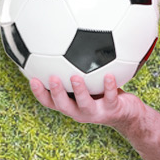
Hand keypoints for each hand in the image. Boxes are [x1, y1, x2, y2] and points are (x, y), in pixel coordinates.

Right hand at [29, 74, 144, 128]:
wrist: (127, 114)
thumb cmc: (103, 95)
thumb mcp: (88, 84)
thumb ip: (74, 72)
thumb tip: (61, 45)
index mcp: (71, 105)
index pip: (50, 102)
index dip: (40, 93)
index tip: (32, 79)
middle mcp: (80, 112)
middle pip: (63, 105)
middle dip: (56, 93)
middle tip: (52, 78)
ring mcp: (96, 113)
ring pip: (85, 104)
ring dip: (79, 91)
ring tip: (75, 77)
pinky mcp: (113, 110)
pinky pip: (110, 98)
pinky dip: (109, 87)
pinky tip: (109, 75)